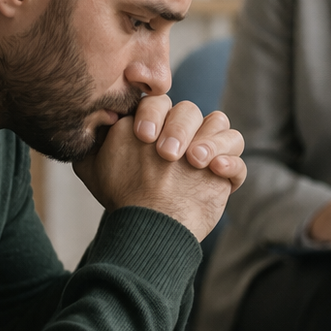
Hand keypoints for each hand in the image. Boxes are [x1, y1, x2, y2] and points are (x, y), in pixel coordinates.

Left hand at [74, 112, 243, 241]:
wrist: (147, 229)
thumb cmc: (122, 197)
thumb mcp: (94, 167)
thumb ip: (92, 138)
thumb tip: (97, 115)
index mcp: (154, 126)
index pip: (159, 101)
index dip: (153, 113)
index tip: (143, 136)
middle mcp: (181, 134)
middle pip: (190, 109)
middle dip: (179, 128)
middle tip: (167, 154)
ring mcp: (205, 152)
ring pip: (219, 123)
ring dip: (209, 139)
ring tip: (195, 161)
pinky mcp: (224, 173)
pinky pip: (239, 157)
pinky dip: (231, 161)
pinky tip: (215, 170)